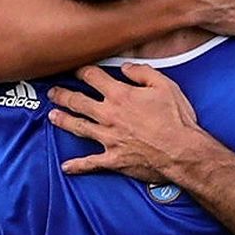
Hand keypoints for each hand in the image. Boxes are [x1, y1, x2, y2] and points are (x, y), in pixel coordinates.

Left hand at [48, 63, 211, 182]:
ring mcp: (108, 138)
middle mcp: (109, 115)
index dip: (82, 71)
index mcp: (120, 95)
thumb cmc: (176, 119)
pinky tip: (66, 167)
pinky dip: (77, 166)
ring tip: (52, 116)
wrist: (182, 152)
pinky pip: (90, 163)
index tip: (76, 69)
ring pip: (78, 128)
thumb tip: (125, 67)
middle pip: (78, 102)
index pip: (93, 78)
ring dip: (63, 121)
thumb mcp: (165, 86)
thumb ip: (142, 72)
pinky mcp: (112, 159)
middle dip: (63, 95)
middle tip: (53, 93)